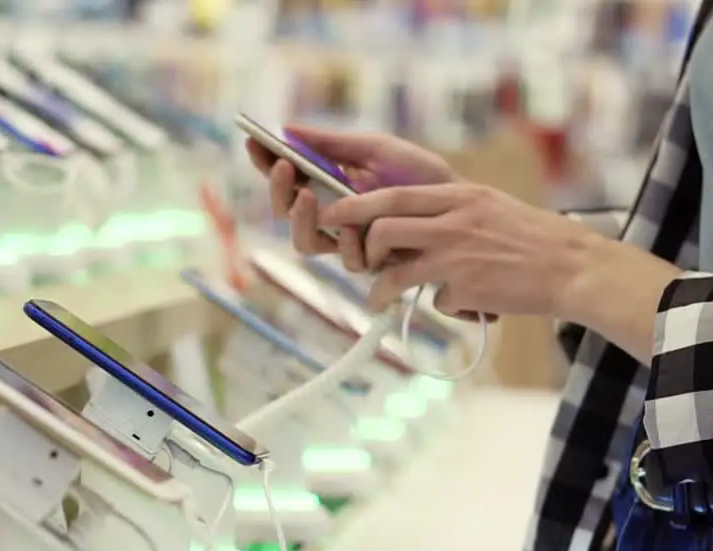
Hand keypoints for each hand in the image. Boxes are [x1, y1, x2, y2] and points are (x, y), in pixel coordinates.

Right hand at [244, 125, 453, 270]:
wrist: (458, 200)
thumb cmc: (420, 174)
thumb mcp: (376, 148)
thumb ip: (332, 143)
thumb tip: (287, 128)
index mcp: (327, 184)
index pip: (286, 178)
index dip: (266, 163)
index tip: (254, 144)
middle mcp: (331, 215)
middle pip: (285, 212)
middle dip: (277, 190)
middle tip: (283, 166)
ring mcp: (348, 241)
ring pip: (305, 242)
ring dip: (301, 219)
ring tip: (309, 196)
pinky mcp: (371, 261)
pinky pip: (345, 258)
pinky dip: (343, 240)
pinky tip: (350, 225)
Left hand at [318, 182, 602, 317]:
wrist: (572, 266)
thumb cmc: (532, 238)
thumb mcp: (488, 206)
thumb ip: (450, 209)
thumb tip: (408, 219)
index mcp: (458, 196)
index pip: (392, 196)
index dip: (355, 206)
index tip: (332, 214)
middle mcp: (453, 222)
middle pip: (383, 230)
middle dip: (359, 248)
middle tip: (356, 262)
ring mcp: (457, 257)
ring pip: (395, 273)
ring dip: (380, 290)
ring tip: (380, 298)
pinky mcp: (465, 289)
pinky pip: (434, 301)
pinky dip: (442, 306)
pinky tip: (464, 303)